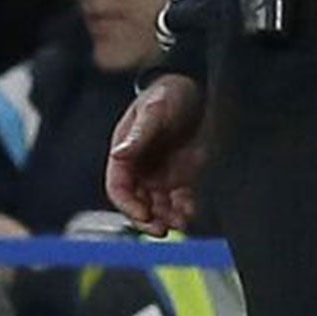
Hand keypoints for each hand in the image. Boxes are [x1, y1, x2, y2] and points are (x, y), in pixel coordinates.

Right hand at [105, 75, 207, 235]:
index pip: (118, 187)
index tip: (143, 214)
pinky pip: (179, 201)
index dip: (128, 205)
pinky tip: (191, 214)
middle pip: (136, 203)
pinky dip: (183, 211)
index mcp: (125, 153)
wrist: (198, 86)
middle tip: (161, 229)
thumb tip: (118, 153)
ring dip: (166, 219)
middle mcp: (140, 168)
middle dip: (147, 220)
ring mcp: (160, 174)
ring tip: (180, 223)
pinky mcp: (181, 176)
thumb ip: (139, 133)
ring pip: (157, 207)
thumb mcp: (155, 110)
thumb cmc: (170, 93)